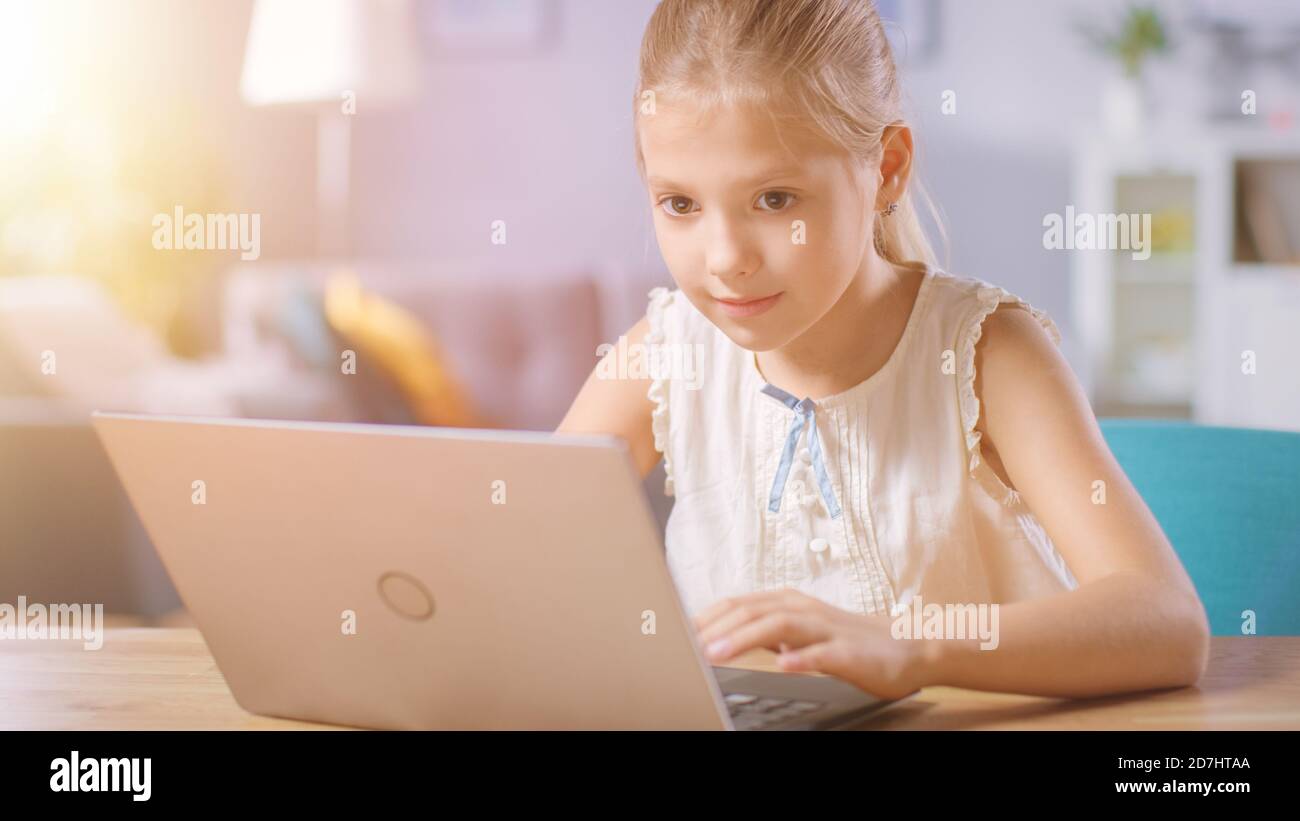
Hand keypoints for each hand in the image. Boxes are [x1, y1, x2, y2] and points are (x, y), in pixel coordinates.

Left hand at [692, 589, 933, 700]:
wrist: (909, 646)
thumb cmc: (848, 641)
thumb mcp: (800, 632)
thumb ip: (765, 630)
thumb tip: (718, 637)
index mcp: (789, 603)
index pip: (738, 604)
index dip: (705, 616)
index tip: (674, 631)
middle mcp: (804, 609)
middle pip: (752, 610)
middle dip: (714, 627)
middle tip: (683, 645)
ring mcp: (827, 629)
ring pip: (780, 625)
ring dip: (744, 638)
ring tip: (715, 654)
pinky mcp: (850, 652)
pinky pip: (822, 653)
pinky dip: (800, 657)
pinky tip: (782, 664)